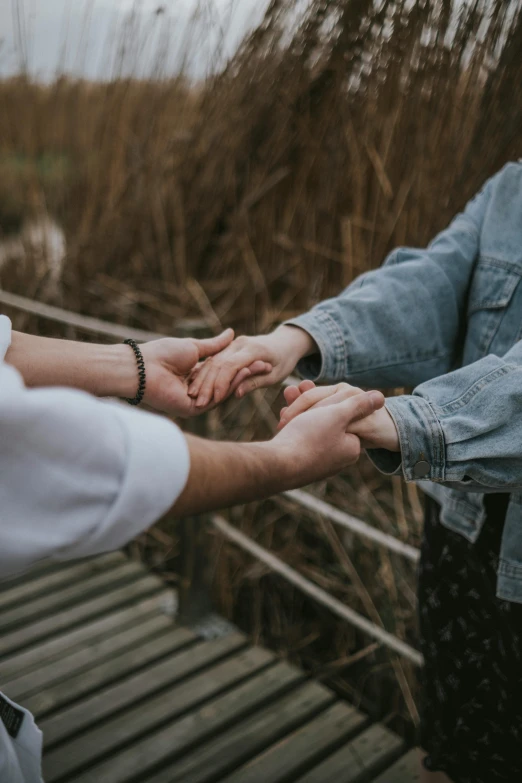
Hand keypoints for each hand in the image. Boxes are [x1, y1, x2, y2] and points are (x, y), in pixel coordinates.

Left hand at [138, 329, 270, 416]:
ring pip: (225, 392)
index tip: (260, 358)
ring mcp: (196, 402)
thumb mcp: (195, 347)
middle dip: (248, 373)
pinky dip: (230, 387)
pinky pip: (216, 399)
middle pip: (228, 384)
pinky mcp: (192, 410)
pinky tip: (244, 375)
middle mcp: (198, 391)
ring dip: (243, 379)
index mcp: (196, 376)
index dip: (242, 365)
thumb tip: (231, 333)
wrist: (144, 367)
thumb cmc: (163, 353)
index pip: (224, 373)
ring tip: (261, 367)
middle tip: (268, 364)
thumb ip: (215, 346)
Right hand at [187, 325, 316, 407]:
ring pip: (212, 361)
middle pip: (218, 363)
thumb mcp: (275, 375)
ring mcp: (232, 343)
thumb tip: (237, 394)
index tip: (214, 399)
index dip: (221, 383)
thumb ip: (255, 382)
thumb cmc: (284, 361)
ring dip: (202, 379)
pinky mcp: (228, 346)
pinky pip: (213, 359)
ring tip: (192, 396)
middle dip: (207, 384)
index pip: (231, 366)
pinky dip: (204, 372)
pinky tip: (195, 386)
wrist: (285, 342)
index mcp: (254, 349)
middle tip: (198, 403)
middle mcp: (240, 343)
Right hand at [270, 387, 385, 487]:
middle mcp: (337, 458)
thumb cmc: (308, 438)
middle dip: (310, 402)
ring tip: (287, 395)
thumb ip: (358, 404)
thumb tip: (381, 397)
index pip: (346, 415)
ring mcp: (318, 462)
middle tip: (295, 389)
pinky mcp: (301, 465)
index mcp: (351, 447)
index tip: (310, 388)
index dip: (328, 400)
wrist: (277, 467)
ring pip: (310, 428)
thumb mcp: (337, 415)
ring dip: (299, 410)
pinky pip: (300, 439)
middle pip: (326, 420)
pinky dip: (292, 425)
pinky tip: (283, 417)